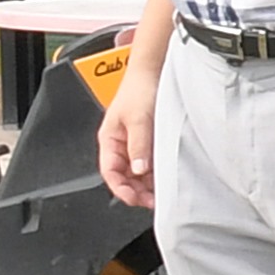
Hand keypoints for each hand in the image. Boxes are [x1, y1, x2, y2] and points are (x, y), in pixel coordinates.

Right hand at [99, 57, 160, 210]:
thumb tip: (139, 169)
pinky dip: (156, 173)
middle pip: (124, 176)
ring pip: (138, 172)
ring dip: (147, 184)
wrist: (153, 72)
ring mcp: (135, 143)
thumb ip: (139, 145)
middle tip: (152, 202)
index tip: (134, 200)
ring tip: (161, 194)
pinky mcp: (150, 140)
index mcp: (109, 139)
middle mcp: (121, 144)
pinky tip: (165, 178)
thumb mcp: (139, 119)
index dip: (120, 189)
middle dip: (136, 191)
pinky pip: (150, 162)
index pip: (109, 172)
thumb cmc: (139, 90)